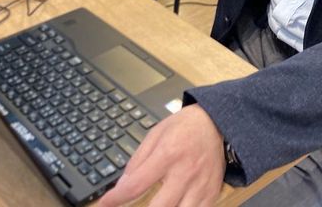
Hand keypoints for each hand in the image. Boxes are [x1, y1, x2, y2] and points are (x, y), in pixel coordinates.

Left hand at [98, 104, 224, 206]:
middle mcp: (185, 172)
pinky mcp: (211, 193)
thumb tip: (122, 184)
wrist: (216, 123)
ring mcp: (200, 185)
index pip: (136, 184)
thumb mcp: (155, 134)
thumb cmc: (183, 127)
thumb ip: (138, 161)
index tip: (105, 204)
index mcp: (167, 154)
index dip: (116, 199)